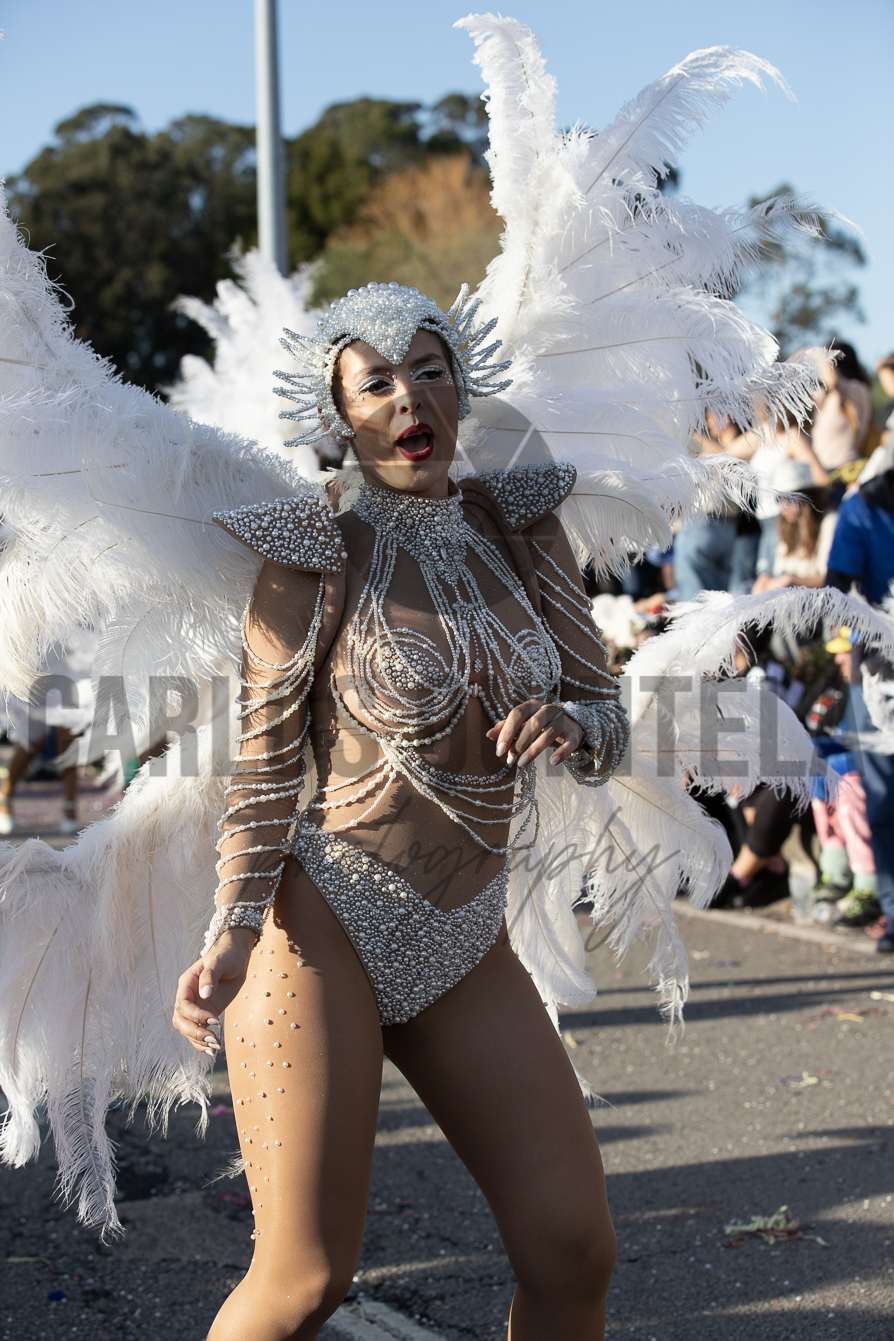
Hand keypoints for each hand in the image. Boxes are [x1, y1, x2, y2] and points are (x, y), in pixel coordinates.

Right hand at [172, 927, 255, 1056]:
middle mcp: (187, 997)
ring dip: (199, 1041)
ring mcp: (195, 1007)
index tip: (214, 1020)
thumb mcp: (219, 962)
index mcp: (186, 983)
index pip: (183, 1005)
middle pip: (181, 1021)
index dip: (195, 1015)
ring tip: (216, 1047)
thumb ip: (210, 976)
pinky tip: (212, 1051)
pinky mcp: (205, 1015)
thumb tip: (204, 994)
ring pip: (187, 1030)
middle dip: (195, 1032)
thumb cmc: (226, 956)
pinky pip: (197, 1032)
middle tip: (214, 1039)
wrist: (236, 958)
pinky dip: (202, 1044)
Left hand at [486, 699, 583, 768]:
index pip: (517, 714)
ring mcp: (562, 720)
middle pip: (533, 723)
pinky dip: (561, 752)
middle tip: (511, 760)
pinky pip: (568, 742)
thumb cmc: (539, 724)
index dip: (507, 732)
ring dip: (534, 750)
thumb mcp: (522, 723)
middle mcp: (548, 709)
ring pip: (548, 733)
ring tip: (522, 764)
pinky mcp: (573, 733)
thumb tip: (489, 735)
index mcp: (532, 706)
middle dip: (520, 743)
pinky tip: (553, 762)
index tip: (500, 751)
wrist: (568, 722)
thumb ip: (506, 728)